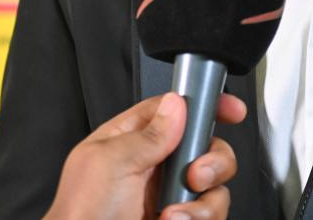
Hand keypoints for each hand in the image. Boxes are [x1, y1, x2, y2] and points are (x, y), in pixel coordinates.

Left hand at [43, 91, 246, 219]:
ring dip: (202, 201)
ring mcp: (170, 196)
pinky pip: (212, 213)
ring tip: (173, 214)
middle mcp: (155, 166)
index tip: (232, 109)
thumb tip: (177, 105)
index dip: (206, 104)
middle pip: (207, 146)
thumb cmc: (81, 216)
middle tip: (195, 175)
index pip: (175, 109)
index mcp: (132, 140)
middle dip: (212, 160)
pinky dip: (199, 219)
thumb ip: (149, 133)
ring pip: (215, 184)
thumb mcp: (111, 162)